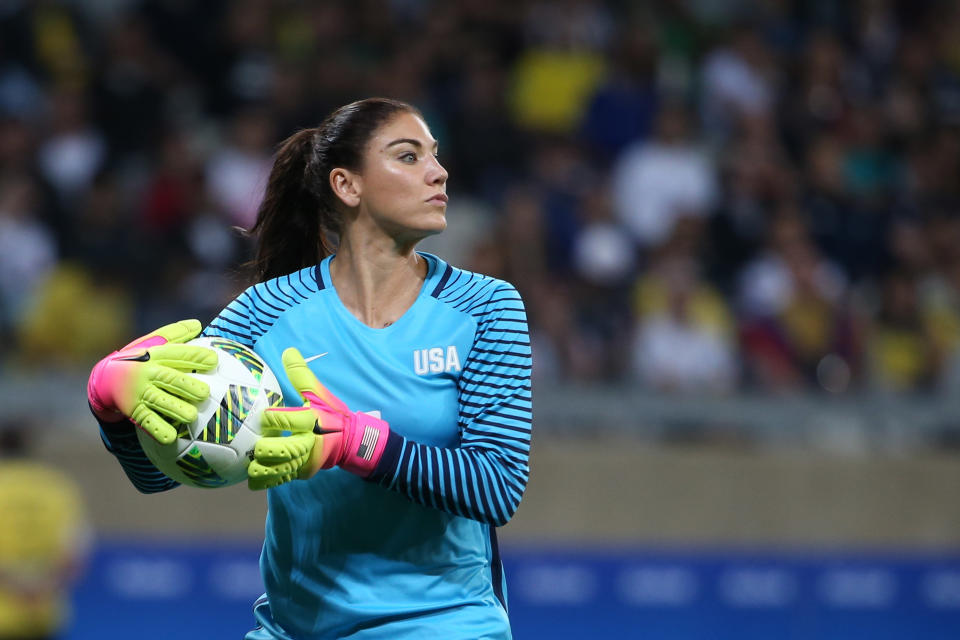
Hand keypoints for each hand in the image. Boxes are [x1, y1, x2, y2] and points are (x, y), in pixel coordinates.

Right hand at [87, 319, 216, 443]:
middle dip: (186, 385)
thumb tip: (198, 324)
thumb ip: (175, 335)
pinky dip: (157, 429)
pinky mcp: (132, 409)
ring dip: (175, 409)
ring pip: (159, 401)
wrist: (103, 378)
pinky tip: (170, 437)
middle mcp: (147, 372)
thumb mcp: (152, 343)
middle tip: (204, 393)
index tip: (214, 360)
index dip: (195, 356)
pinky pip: (146, 421)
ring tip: (191, 416)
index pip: (177, 354)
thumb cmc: (139, 359)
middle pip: (169, 378)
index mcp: (155, 355)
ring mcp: (139, 392)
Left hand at [247, 347, 390, 489]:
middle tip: (256, 445)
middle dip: (267, 449)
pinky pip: (281, 479)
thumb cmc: (332, 415)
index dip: (275, 418)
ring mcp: (305, 461)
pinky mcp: (302, 473)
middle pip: (285, 450)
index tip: (264, 416)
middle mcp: (309, 443)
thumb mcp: (319, 393)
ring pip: (281, 469)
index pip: (291, 420)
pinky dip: (266, 480)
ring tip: (250, 465)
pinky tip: (253, 479)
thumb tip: (288, 351)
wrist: (351, 442)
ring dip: (263, 469)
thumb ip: (301, 374)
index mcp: (312, 421)